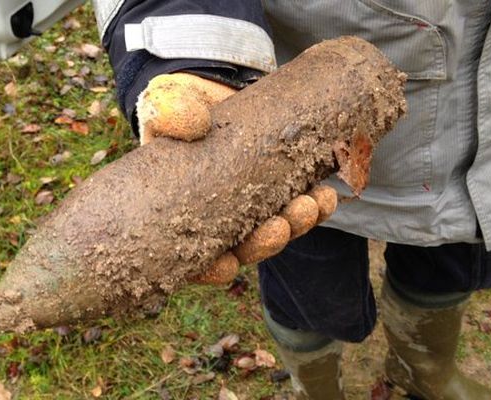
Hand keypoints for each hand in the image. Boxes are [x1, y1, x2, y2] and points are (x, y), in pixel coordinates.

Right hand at [138, 73, 337, 283]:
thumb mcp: (165, 106)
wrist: (211, 95)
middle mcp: (217, 220)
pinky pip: (296, 208)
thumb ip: (170, 112)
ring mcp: (249, 209)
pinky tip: (325, 195)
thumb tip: (192, 124)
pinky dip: (313, 205)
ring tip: (312, 204)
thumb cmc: (179, 111)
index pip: (192, 255)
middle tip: (279, 228)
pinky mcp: (275, 191)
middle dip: (263, 244)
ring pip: (273, 232)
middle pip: (241, 249)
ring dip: (295, 224)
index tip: (226, 266)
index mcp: (181, 214)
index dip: (209, 268)